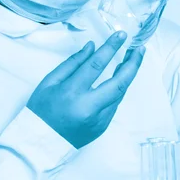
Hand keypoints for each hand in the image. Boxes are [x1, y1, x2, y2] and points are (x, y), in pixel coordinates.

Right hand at [27, 31, 144, 148]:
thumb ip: (72, 63)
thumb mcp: (49, 82)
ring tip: (132, 59)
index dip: (111, 48)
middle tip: (140, 49)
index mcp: (72, 93)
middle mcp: (89, 107)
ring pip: (120, 94)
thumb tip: (92, 47)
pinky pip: (114, 104)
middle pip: (119, 83)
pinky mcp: (103, 127)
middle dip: (133, 64)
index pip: (96, 65)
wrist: (39, 144)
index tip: (122, 35)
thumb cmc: (41, 110)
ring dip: (128, 76)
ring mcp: (99, 120)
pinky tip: (120, 78)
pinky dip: (118, 90)